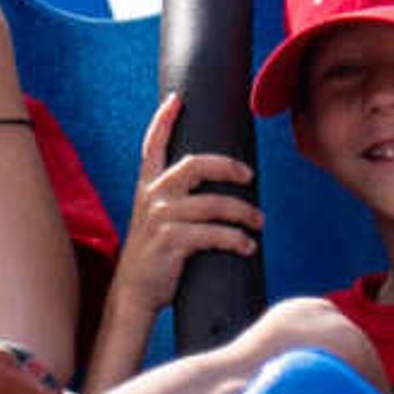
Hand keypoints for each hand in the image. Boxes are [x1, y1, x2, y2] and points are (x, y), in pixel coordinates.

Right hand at [106, 95, 263, 324]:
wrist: (134, 293)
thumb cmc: (156, 256)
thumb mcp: (158, 220)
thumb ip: (178, 201)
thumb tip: (220, 186)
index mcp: (148, 188)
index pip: (152, 146)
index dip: (163, 120)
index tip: (176, 99)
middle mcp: (152, 198)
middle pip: (194, 165)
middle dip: (227, 166)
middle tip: (248, 175)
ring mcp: (160, 219)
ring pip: (213, 204)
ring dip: (243, 212)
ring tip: (259, 222)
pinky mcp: (170, 242)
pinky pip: (213, 234)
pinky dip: (235, 239)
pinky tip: (247, 246)